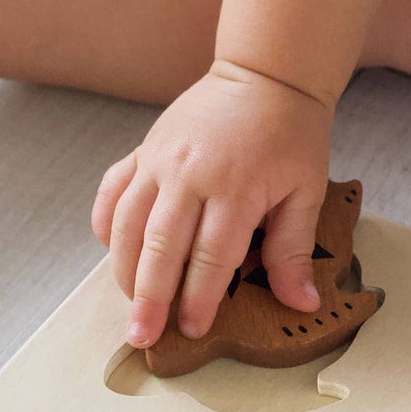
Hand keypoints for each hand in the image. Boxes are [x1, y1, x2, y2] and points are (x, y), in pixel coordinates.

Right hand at [92, 61, 333, 348]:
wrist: (265, 75)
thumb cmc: (291, 136)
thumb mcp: (305, 192)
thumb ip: (294, 250)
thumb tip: (301, 303)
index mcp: (236, 188)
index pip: (211, 256)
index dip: (200, 298)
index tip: (192, 330)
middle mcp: (190, 174)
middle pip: (161, 246)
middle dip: (149, 297)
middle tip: (141, 335)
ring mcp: (159, 159)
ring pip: (127, 223)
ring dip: (123, 269)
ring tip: (128, 303)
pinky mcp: (143, 149)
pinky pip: (112, 191)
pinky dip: (105, 223)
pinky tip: (110, 252)